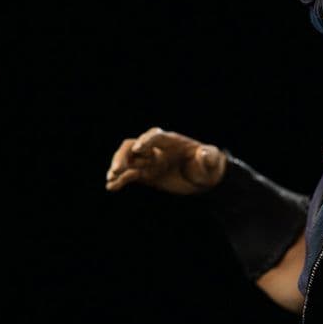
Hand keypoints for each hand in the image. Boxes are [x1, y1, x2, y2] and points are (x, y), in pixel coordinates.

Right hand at [105, 126, 226, 194]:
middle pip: (134, 146)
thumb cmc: (209, 165)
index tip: (137, 149)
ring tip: (111, 178)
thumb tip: (204, 153)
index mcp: (172, 141)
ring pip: (128, 161)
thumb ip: (208, 156)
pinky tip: (111, 187)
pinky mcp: (147, 174)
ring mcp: (150, 162)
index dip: (146, 141)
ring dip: (118, 167)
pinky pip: (130, 176)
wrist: (205, 178)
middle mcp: (157, 149)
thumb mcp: (212, 161)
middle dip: (124, 155)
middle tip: (118, 169)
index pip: (155, 136)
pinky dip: (120, 180)